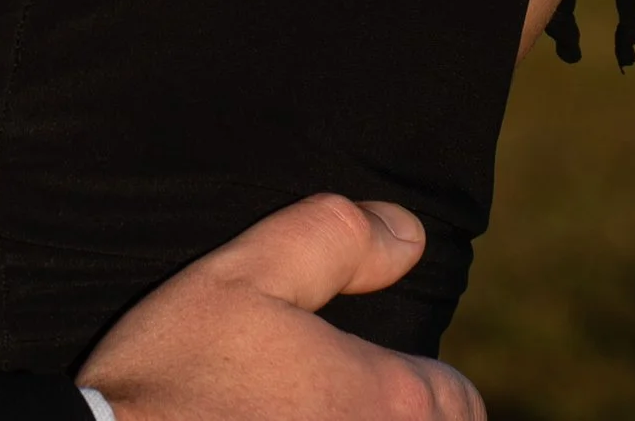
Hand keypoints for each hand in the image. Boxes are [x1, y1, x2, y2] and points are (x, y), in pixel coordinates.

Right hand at [80, 196, 481, 420]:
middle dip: (394, 417)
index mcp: (388, 400)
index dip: (416, 378)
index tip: (360, 372)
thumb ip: (333, 238)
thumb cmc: (177, 374)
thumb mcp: (243, 275)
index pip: (457, 399)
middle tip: (325, 400)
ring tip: (295, 419)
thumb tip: (408, 233)